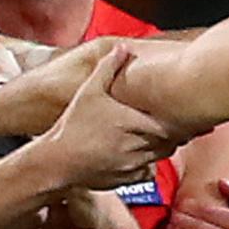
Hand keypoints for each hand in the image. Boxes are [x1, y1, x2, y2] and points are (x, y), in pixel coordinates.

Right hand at [45, 45, 188, 189]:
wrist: (56, 161)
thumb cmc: (72, 126)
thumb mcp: (89, 91)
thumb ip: (107, 68)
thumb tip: (122, 48)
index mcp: (132, 123)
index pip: (168, 124)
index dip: (172, 119)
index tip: (170, 112)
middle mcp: (136, 146)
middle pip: (168, 142)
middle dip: (168, 134)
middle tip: (164, 123)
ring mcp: (131, 165)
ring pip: (159, 157)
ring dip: (158, 148)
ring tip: (150, 137)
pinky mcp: (124, 180)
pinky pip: (147, 173)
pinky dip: (147, 165)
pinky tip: (137, 154)